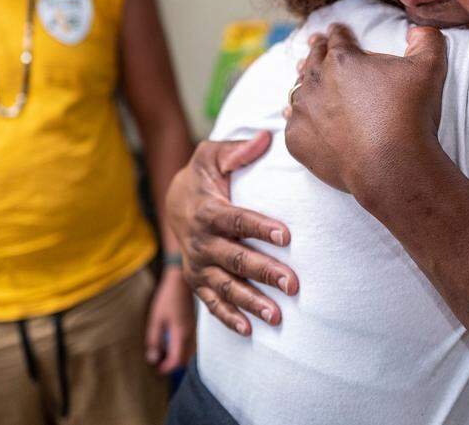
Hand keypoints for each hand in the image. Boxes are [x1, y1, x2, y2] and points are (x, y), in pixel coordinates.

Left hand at [145, 268, 196, 372]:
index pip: (176, 360)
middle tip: (159, 364)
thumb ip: (154, 340)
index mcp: (180, 334)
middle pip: (183, 359)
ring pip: (186, 352)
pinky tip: (168, 342)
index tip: (157, 370)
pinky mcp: (190, 325)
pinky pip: (187, 343)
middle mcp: (189, 335)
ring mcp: (191, 330)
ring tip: (162, 353)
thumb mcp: (156, 319)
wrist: (182, 281)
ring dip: (175, 356)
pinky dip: (178, 348)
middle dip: (172, 365)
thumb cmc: (167, 298)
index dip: (167, 368)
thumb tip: (153, 359)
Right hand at [163, 135, 298, 335]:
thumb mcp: (213, 155)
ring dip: (251, 301)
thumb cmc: (205, 175)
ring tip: (277, 315)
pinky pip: (211, 303)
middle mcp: (201, 241)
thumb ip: (237, 149)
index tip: (287, 236)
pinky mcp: (197, 280)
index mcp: (208, 210)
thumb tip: (266, 138)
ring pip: (226, 286)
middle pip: (235, 259)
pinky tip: (249, 330)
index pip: (237, 220)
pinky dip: (228, 317)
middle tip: (293, 284)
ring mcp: (198, 264)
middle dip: (264, 272)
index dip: (261, 227)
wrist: (175, 200)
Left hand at [284, 24, 446, 199]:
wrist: (392, 168)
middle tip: (316, 44)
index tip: (336, 30)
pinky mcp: (297, 140)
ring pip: (298, 90)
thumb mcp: (430, 68)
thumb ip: (427, 39)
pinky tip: (301, 117)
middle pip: (312, 59)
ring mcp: (304, 112)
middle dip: (317, 50)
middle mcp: (316, 82)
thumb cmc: (410, 116)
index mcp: (342, 59)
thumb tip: (417, 29)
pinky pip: (293, 125)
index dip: (339, 32)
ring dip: (304, 82)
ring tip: (304, 78)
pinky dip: (299, 119)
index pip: (338, 37)